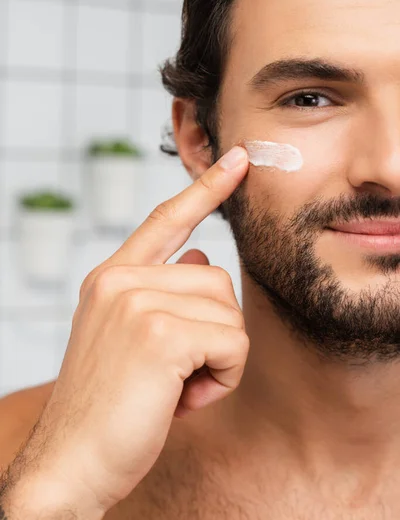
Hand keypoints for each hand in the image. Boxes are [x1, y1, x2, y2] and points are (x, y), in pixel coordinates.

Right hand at [2, 145, 249, 518]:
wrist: (72, 462)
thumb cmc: (109, 405)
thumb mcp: (130, 338)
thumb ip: (163, 291)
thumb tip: (202, 254)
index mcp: (112, 277)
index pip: (167, 219)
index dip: (205, 187)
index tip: (238, 159)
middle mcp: (121, 279)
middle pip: (217, 280)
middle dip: (213, 334)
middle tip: (175, 375)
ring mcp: (137, 301)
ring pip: (229, 313)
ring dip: (218, 359)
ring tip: (176, 388)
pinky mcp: (160, 333)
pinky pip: (232, 343)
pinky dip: (222, 378)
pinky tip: (184, 399)